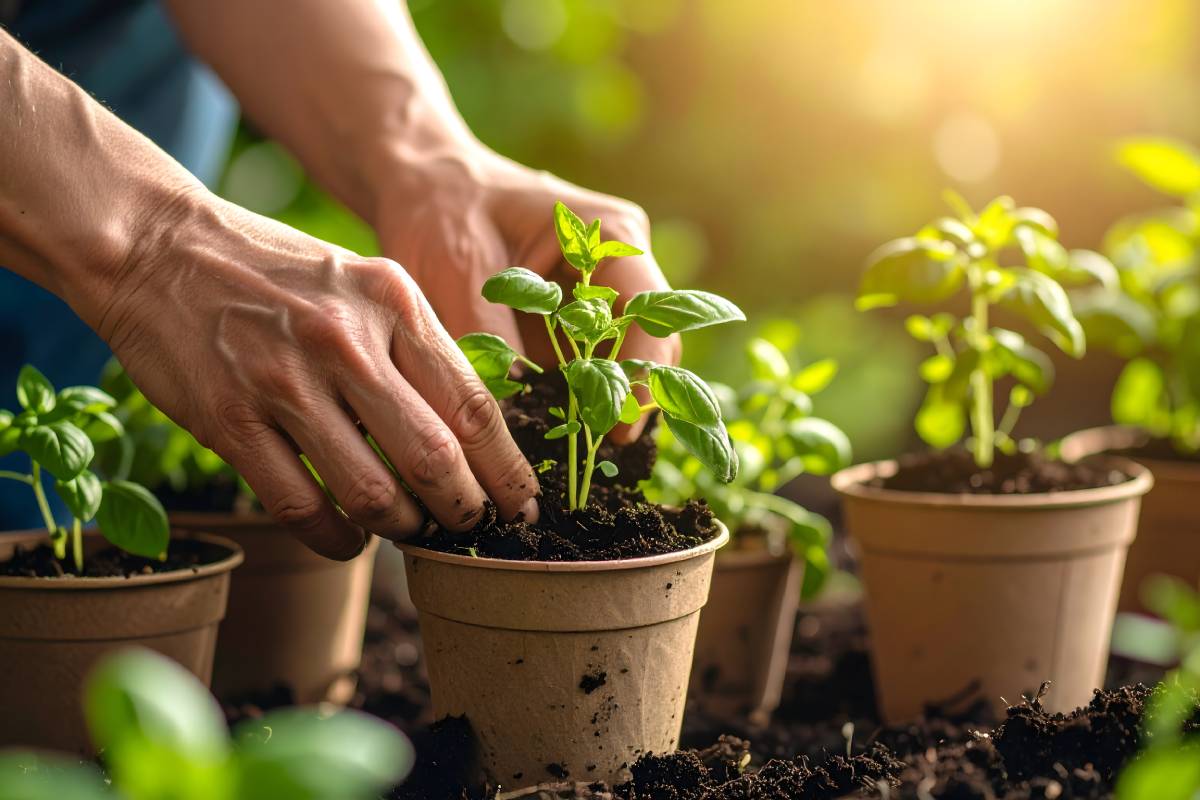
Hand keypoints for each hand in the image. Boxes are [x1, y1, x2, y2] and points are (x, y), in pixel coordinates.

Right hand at [92, 190, 539, 558]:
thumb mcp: (364, 282)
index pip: (473, 405)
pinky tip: (349, 540)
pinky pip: (300, 507)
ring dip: (402, 529)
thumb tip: (470, 432)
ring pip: (371, 493)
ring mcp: (284, 382)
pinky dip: (336, 540)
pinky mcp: (229, 420)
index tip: (522, 504)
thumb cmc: (278, 273)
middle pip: (434, 457)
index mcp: (392, 302)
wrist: (158, 248)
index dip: (507, 469)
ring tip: (408, 531)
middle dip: (463, 510)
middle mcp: (345, 341)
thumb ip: (416, 346)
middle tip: (469, 526)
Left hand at [376, 150, 679, 443]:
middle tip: (597, 452)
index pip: (649, 316)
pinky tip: (560, 433)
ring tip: (579, 450)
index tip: (616, 429)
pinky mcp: (579, 321)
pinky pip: (594, 368)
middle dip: (631, 400)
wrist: (423, 187)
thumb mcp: (459, 273)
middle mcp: (620, 266)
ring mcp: (603, 296)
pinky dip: (581, 401)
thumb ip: (492, 340)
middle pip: (653, 345)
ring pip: (629, 364)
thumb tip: (516, 409)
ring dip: (608, 405)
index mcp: (609, 238)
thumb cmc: (441, 214)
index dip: (641, 377)